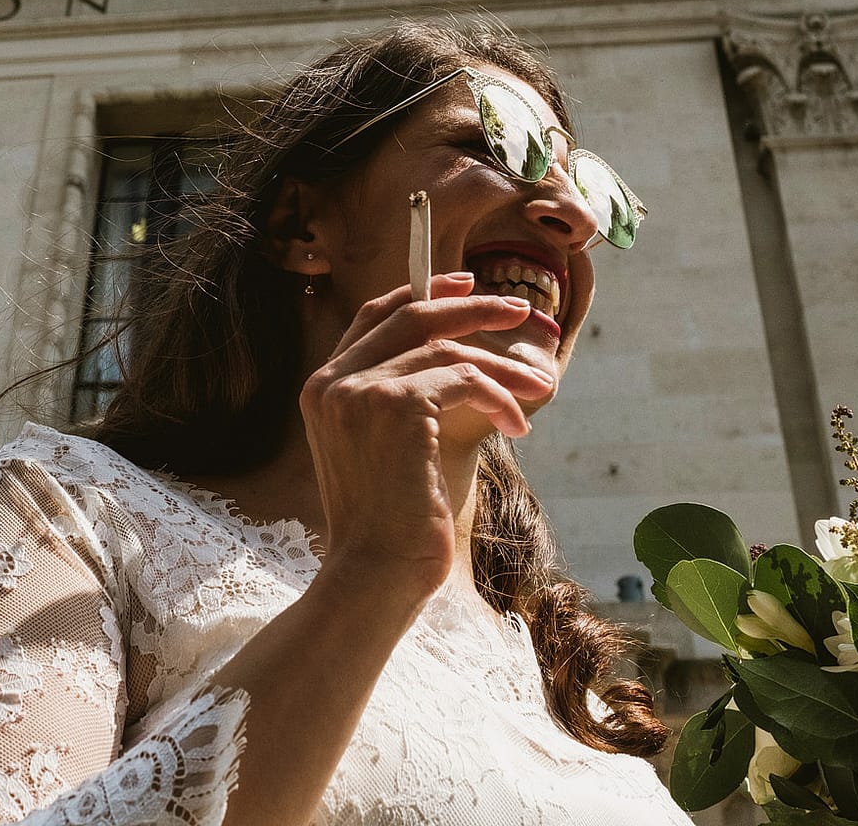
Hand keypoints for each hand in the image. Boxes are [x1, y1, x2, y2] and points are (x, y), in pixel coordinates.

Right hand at [299, 271, 546, 601]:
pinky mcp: (395, 405)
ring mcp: (359, 389)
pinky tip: (515, 424)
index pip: (374, 316)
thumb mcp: (382, 450)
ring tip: (535, 390)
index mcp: (322, 388)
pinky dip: (498, 395)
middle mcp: (332, 381)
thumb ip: (397, 402)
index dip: (423, 292)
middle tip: (519, 311)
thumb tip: (455, 364)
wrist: (373, 573)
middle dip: (471, 306)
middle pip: (412, 315)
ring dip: (501, 367)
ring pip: (446, 348)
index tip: (466, 284)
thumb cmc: (387, 525)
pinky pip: (463, 377)